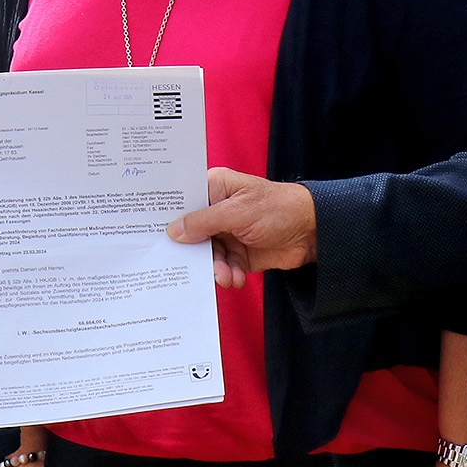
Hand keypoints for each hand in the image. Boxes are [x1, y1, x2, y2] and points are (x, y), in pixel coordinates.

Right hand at [166, 168, 316, 286]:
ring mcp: (227, 232)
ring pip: (206, 254)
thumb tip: (173, 231)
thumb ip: (204, 222)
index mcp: (215, 188)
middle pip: (191, 232)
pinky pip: (222, 266)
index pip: (183, 201)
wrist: (314, 232)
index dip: (168, 216)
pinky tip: (235, 278)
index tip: (152, 233)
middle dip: (193, 251)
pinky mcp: (238, 253)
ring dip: (215, 267)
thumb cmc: (278, 208)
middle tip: (188, 266)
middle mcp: (217, 210)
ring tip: (224, 276)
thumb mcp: (237, 213)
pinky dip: (227, 274)